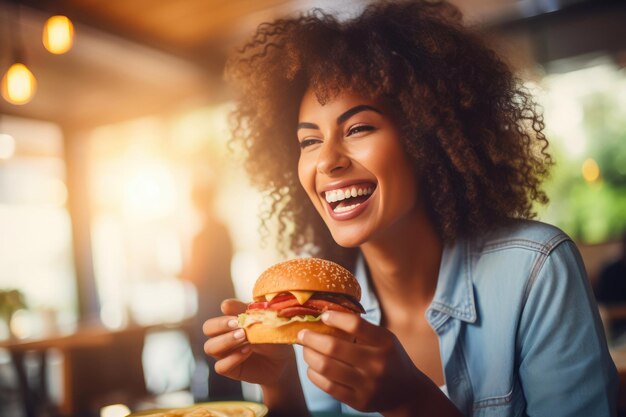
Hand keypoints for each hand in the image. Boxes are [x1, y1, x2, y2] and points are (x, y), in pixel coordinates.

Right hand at [203, 299, 294, 385]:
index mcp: (229, 323)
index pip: (215, 318)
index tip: (238, 316)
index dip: (223, 318)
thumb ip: (246, 312)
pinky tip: (248, 351)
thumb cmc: (272, 335)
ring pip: (210, 347)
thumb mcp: (263, 321)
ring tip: (244, 336)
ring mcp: (225, 354)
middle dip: (219, 325)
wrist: (282, 358)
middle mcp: (223, 337)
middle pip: (207, 329)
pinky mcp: (230, 369)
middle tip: (237, 324)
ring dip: (226, 340)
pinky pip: (221, 366)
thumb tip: (225, 305)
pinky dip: (233, 358)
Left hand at [297, 311, 439, 414]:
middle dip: (311, 338)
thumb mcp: (385, 339)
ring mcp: (367, 385)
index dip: (335, 317)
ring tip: (305, 350)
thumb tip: (327, 314)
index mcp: (385, 343)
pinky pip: (327, 386)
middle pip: (334, 347)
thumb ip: (363, 329)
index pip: (356, 325)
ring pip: (326, 367)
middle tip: (302, 333)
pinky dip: (314, 374)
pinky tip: (312, 367)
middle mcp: (377, 364)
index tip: (323, 315)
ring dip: (309, 356)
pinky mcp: (358, 402)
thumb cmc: (390, 359)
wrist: (406, 393)